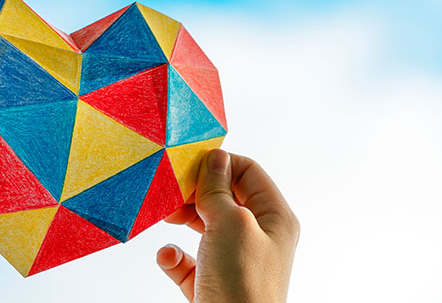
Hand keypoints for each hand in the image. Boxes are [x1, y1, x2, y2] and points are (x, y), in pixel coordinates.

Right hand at [157, 149, 299, 302]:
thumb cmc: (242, 284)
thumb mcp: (231, 224)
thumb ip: (219, 189)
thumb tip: (215, 157)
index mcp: (274, 219)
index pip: (249, 173)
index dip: (220, 163)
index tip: (189, 162)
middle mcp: (256, 238)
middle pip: (223, 198)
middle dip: (195, 192)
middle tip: (172, 190)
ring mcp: (233, 262)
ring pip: (203, 227)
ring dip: (181, 220)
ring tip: (166, 217)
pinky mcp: (210, 284)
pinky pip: (187, 260)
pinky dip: (173, 256)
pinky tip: (168, 256)